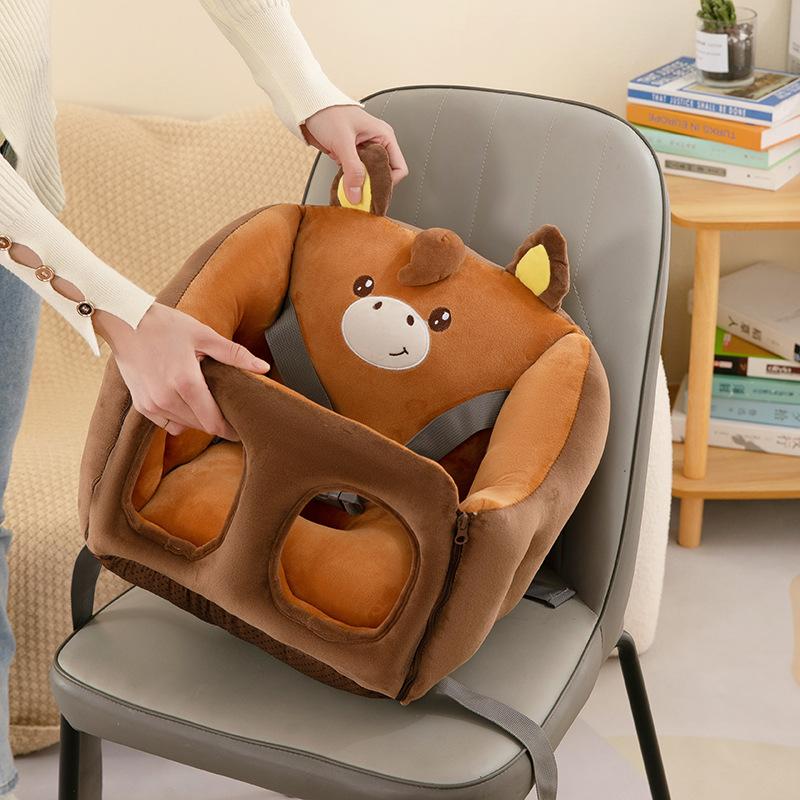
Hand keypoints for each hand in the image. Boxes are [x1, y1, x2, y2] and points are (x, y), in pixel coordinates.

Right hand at [94, 303, 268, 439]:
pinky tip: (185, 401)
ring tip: (207, 402)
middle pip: (201, 426)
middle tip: (229, 413)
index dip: (230, 429)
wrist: (124, 321)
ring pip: (185, 426)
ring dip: (198, 420)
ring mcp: (152, 404)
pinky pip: (167, 424)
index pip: (214, 422)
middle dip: (217, 422)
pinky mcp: (142, 405)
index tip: (241, 428)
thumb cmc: (165, 325)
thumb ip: (235, 354)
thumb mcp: (204, 335)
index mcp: (187, 383)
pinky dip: (179, 418)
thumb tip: (264, 368)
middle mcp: (167, 398)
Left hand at [302, 106, 408, 204]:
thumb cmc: (328, 113)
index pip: (398, 168)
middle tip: (360, 194)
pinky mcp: (352, 157)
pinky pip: (357, 175)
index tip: (373, 190)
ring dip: (361, 186)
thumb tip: (357, 194)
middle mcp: (377, 144)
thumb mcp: (343, 142)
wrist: (308, 108)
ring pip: (370, 177)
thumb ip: (352, 169)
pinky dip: (351, 182)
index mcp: (384, 136)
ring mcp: (365, 151)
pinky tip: (344, 183)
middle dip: (373, 187)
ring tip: (350, 189)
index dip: (388, 182)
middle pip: (385, 175)